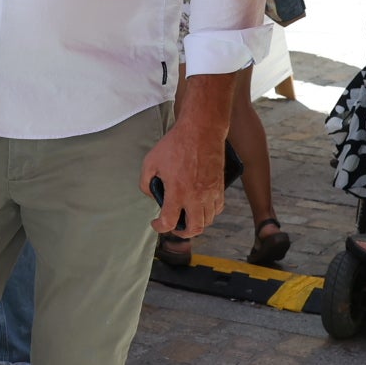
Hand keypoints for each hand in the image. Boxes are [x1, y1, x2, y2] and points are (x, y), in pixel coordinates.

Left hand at [140, 107, 227, 237]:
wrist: (201, 130)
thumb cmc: (176, 144)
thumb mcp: (150, 162)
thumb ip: (145, 182)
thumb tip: (151, 194)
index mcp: (177, 192)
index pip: (169, 222)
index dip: (159, 227)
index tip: (156, 222)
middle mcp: (196, 197)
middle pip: (194, 229)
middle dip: (182, 233)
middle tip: (175, 227)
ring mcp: (210, 193)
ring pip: (207, 220)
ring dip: (196, 223)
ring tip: (187, 216)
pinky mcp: (220, 186)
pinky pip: (218, 208)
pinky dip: (210, 212)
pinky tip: (201, 206)